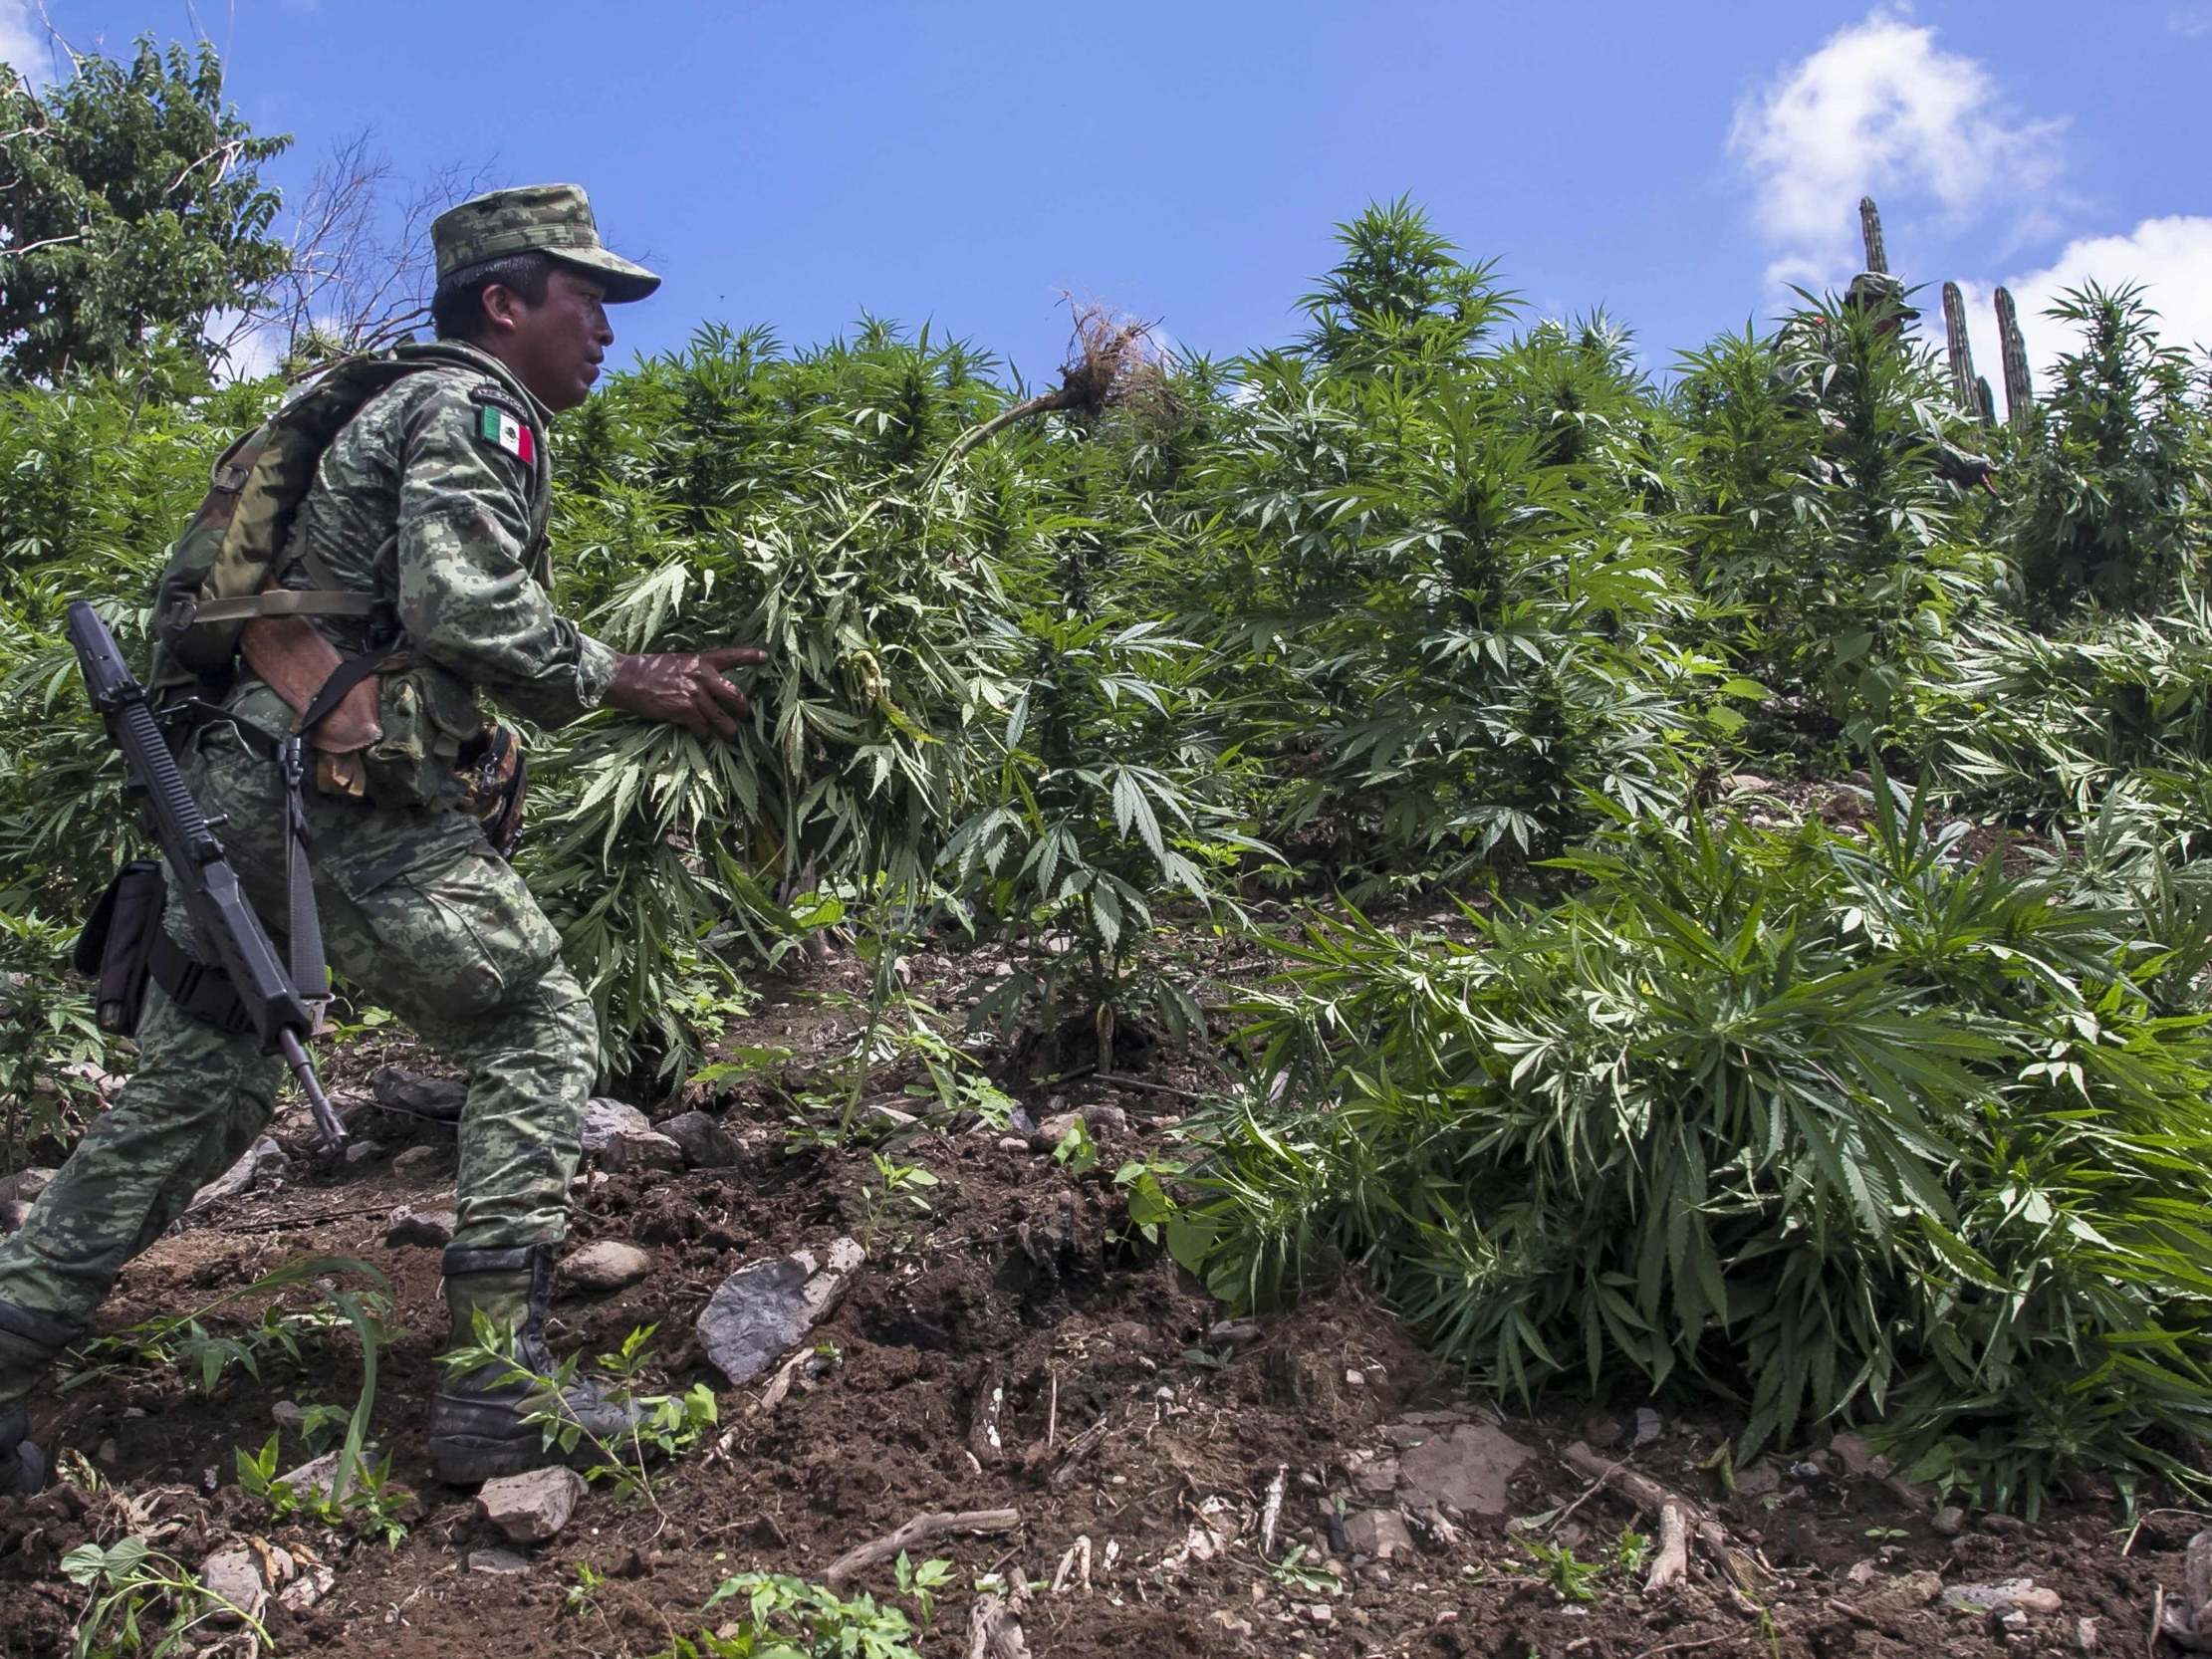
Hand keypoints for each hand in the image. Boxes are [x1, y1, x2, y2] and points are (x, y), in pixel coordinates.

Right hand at [605, 645, 767, 737]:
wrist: (625, 678)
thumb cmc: (646, 670)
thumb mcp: (675, 662)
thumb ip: (694, 672)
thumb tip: (706, 687)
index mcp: (700, 661)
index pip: (731, 656)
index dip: (750, 656)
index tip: (765, 656)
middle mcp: (702, 676)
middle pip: (735, 695)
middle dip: (742, 708)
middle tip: (744, 716)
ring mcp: (695, 694)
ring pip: (722, 718)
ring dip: (728, 730)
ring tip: (730, 735)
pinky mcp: (685, 710)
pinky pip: (703, 728)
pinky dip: (704, 735)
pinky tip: (702, 737)